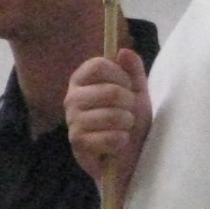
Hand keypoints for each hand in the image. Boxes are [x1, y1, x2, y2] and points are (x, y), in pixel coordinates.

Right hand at [66, 46, 149, 185]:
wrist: (129, 157)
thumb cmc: (129, 122)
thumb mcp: (137, 92)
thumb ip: (133, 70)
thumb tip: (123, 51)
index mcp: (81, 80)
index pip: (99, 65)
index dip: (121, 76)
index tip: (128, 88)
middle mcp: (72, 98)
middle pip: (109, 91)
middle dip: (129, 104)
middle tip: (127, 114)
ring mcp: (72, 121)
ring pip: (112, 115)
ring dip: (127, 124)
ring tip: (123, 129)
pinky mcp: (78, 144)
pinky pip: (110, 137)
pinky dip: (121, 142)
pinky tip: (117, 144)